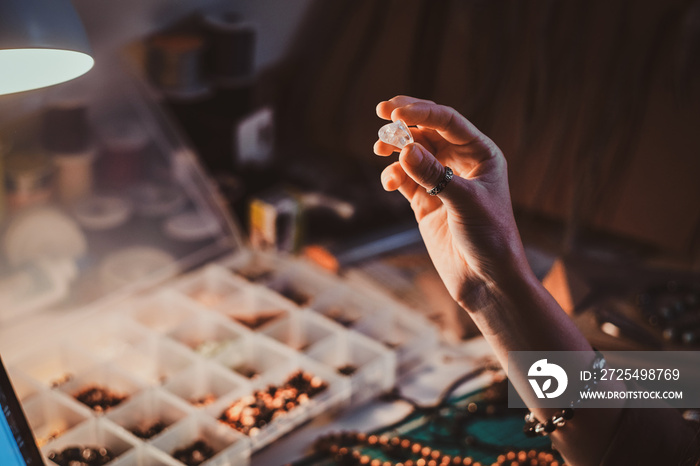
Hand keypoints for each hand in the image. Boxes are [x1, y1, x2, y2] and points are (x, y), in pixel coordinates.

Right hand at [374, 96, 529, 306]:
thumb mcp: (465, 203)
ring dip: (395, 148)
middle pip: (428, 131)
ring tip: (379, 148)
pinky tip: (389, 182)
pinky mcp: (425, 201)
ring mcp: (441, 181)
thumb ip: (435, 175)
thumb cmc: (490, 238)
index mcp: (481, 154)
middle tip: (382, 110)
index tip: (396, 112)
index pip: (448, 122)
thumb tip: (405, 148)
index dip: (422, 112)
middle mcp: (460, 163)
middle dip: (405, 121)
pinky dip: (393, 175)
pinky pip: (404, 178)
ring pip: (413, 152)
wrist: (486, 279)